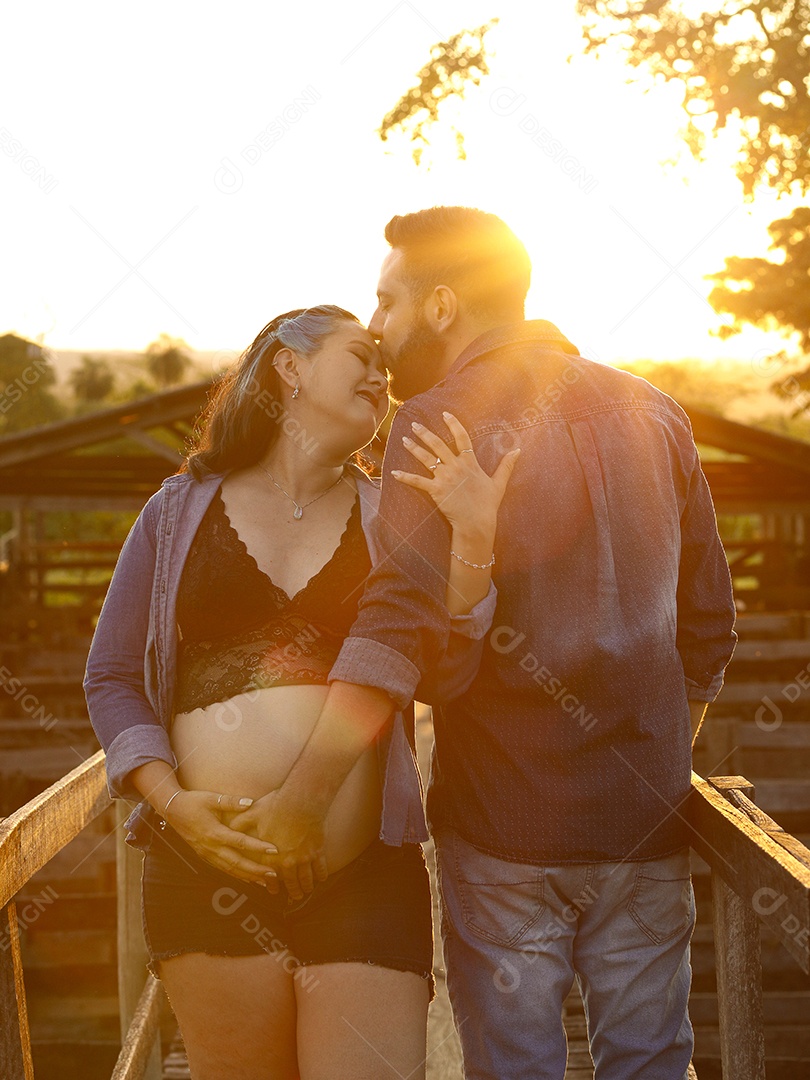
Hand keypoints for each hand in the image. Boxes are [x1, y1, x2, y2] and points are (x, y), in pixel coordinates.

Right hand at [161, 789, 276, 885]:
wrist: (173, 810)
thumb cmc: (193, 802)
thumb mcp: (212, 798)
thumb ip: (231, 802)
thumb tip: (251, 803)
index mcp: (214, 832)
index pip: (240, 842)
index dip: (258, 847)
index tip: (274, 850)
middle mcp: (210, 847)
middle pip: (236, 862)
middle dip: (256, 870)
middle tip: (274, 874)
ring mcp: (206, 854)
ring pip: (229, 869)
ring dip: (248, 876)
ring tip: (265, 881)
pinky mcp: (204, 856)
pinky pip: (222, 868)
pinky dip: (236, 874)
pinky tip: (247, 879)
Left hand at [230, 790, 328, 900]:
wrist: (301, 800)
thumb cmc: (276, 805)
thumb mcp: (253, 813)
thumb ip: (240, 822)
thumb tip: (228, 825)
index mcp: (271, 856)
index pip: (270, 876)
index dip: (271, 885)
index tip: (273, 891)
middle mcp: (288, 861)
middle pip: (292, 882)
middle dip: (293, 891)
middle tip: (295, 896)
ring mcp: (304, 857)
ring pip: (307, 879)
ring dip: (306, 887)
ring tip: (307, 890)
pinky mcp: (318, 850)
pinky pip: (321, 868)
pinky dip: (321, 875)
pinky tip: (321, 878)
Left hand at [393, 412, 518, 534]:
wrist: (477, 522)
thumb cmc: (487, 504)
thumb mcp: (499, 483)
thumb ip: (506, 465)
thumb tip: (518, 451)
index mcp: (469, 462)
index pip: (461, 437)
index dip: (453, 424)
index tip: (445, 414)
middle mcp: (455, 466)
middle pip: (438, 444)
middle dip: (424, 433)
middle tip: (414, 424)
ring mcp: (444, 477)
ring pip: (426, 458)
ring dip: (413, 448)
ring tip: (403, 439)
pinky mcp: (435, 490)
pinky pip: (417, 481)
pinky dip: (404, 477)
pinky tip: (393, 473)